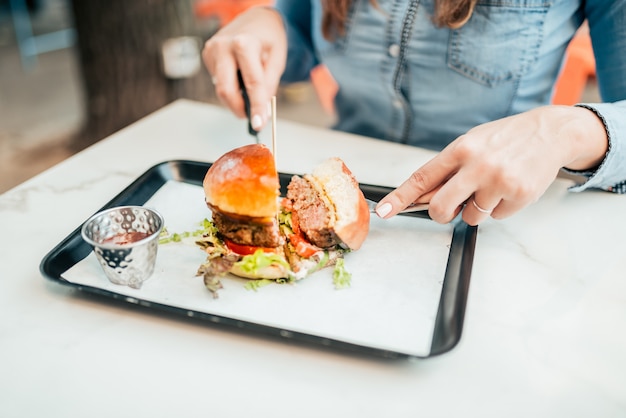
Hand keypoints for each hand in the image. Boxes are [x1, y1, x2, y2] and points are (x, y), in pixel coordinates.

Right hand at [202, 7, 286, 130]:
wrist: (255, 19)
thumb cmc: (269, 38)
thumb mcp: (278, 59)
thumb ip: (270, 85)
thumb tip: (261, 110)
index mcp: (244, 43)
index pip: (252, 83)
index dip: (256, 106)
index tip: (258, 124)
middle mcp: (223, 46)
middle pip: (226, 90)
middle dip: (239, 108)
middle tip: (251, 117)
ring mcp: (212, 51)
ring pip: (221, 88)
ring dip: (236, 97)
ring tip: (250, 91)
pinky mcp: (207, 56)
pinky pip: (219, 81)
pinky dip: (231, 86)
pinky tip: (240, 76)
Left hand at [375, 106, 608, 224]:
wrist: (551, 132)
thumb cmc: (505, 139)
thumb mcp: (472, 143)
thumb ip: (449, 169)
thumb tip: (423, 198)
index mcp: (460, 149)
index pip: (422, 178)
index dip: (400, 198)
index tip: (384, 211)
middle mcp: (477, 164)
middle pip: (441, 208)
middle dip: (442, 214)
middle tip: (454, 207)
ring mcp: (499, 181)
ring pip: (471, 217)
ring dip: (477, 209)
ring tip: (493, 186)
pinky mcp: (519, 195)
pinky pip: (496, 217)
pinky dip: (500, 208)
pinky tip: (509, 188)